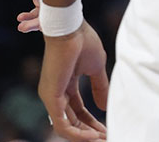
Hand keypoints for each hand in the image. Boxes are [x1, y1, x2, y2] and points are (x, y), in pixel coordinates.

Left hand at [39, 22, 110, 141]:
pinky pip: (61, 124)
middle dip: (90, 132)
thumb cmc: (82, 42)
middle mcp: (55, 94)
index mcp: (65, 86)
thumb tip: (104, 106)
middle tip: (107, 138)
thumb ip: (99, 88)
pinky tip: (92, 136)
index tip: (107, 129)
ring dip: (84, 136)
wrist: (71, 28)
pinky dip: (76, 133)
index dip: (93, 122)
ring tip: (102, 139)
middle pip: (73, 122)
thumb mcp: (96, 69)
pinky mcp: (50, 97)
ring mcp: (51, 97)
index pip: (79, 111)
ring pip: (65, 127)